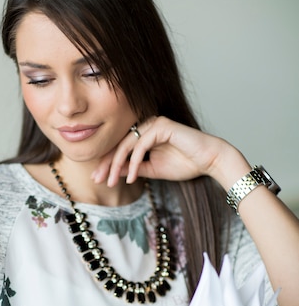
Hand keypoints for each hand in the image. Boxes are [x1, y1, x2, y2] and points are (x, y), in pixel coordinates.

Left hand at [92, 116, 244, 189]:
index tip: (97, 180)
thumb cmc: (185, 164)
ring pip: (127, 144)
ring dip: (117, 164)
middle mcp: (146, 126)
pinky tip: (132, 176)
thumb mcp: (152, 170)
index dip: (107, 164)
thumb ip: (134, 169)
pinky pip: (141, 144)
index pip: (120, 149)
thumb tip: (114, 173)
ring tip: (112, 182)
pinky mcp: (162, 125)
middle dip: (106, 164)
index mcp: (144, 135)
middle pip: (119, 145)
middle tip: (97, 180)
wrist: (209, 161)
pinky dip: (134, 161)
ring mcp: (154, 123)